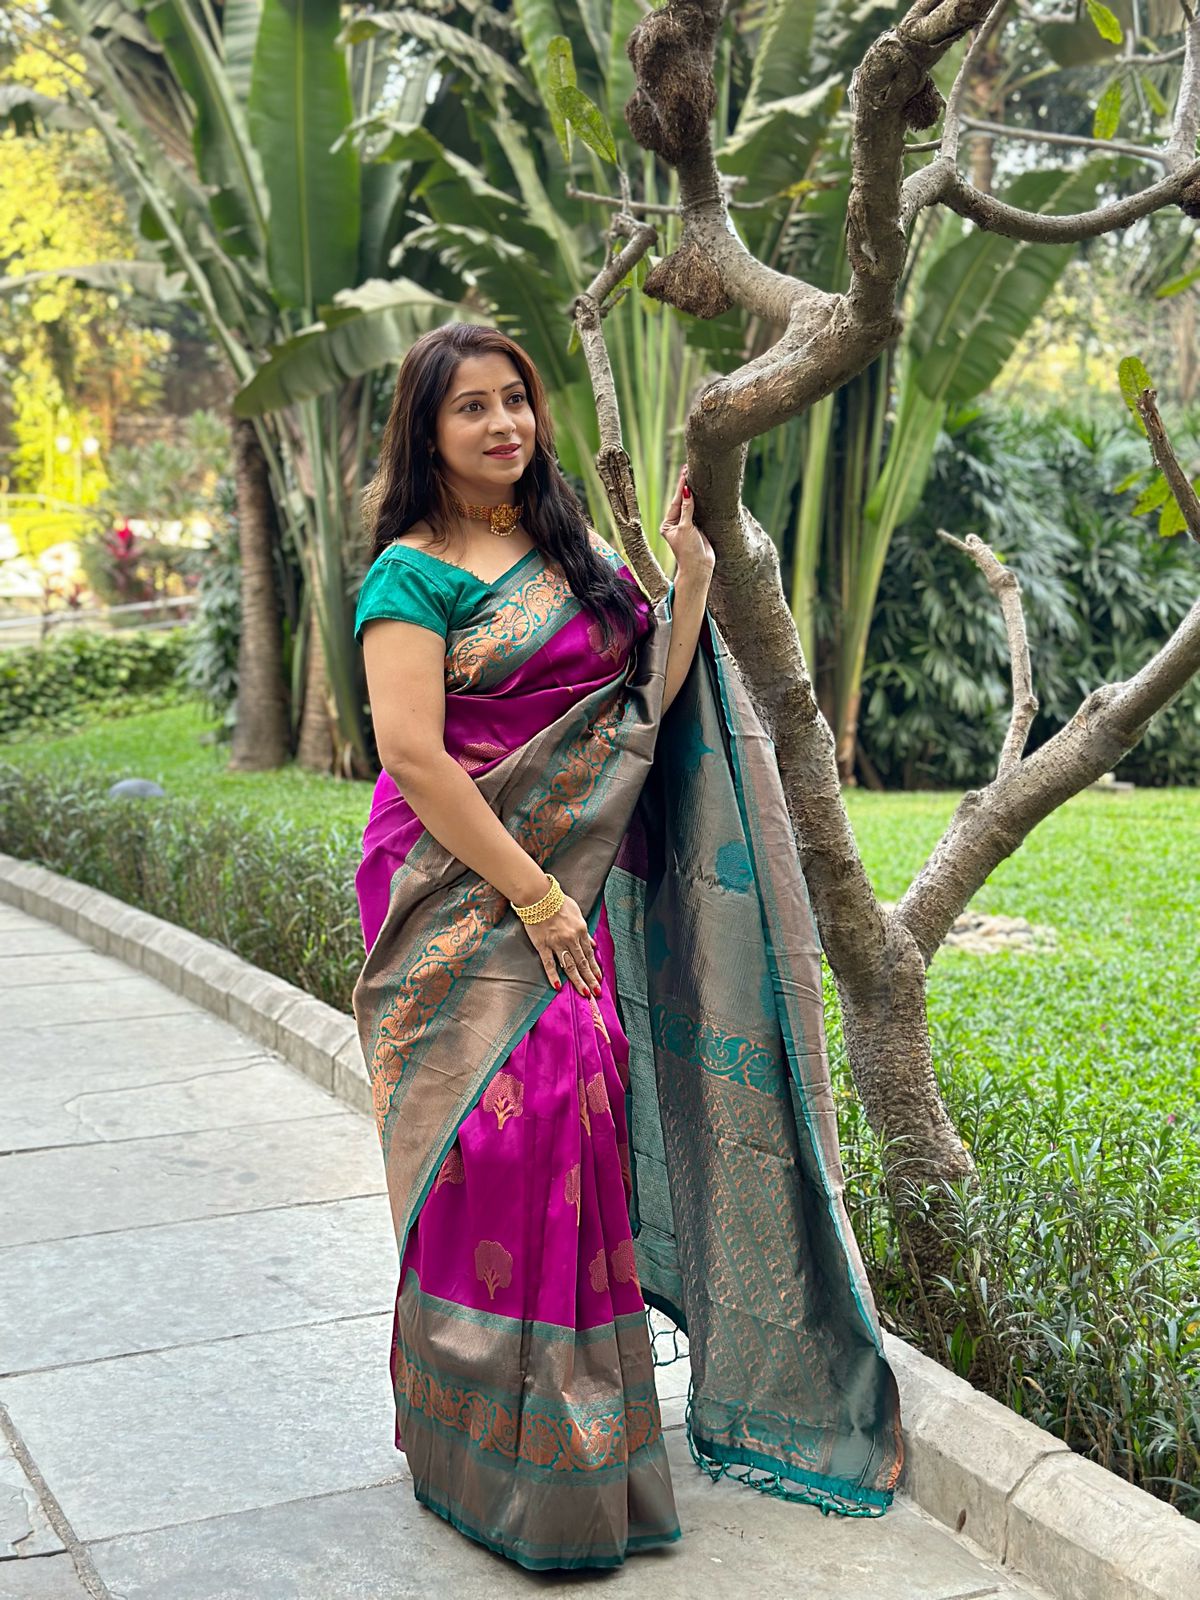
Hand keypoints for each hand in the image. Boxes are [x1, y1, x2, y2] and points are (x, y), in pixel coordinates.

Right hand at [520, 892, 603, 995]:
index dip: (595, 967)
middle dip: (591, 979)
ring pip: (570, 966)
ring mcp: (557, 944)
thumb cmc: (557, 902)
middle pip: (582, 963)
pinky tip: (558, 986)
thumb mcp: (577, 913)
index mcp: (581, 930)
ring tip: (584, 993)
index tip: (599, 978)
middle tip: (596, 992)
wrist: (538, 896)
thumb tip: (592, 943)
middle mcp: (571, 939)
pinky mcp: (543, 946)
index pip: (589, 953)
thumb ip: (585, 930)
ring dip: (578, 981)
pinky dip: (554, 976)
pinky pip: (549, 964)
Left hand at [660, 464, 713, 580]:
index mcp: (668, 524)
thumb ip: (687, 509)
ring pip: (691, 505)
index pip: (675, 502)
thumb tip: (686, 491)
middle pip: (682, 501)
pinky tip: (703, 491)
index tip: (685, 473)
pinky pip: (699, 511)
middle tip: (689, 468)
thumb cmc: (688, 551)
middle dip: (686, 487)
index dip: (681, 487)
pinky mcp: (698, 528)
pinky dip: (701, 501)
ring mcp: (687, 525)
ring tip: (696, 475)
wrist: (700, 568)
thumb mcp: (686, 528)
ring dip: (694, 492)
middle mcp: (676, 523)